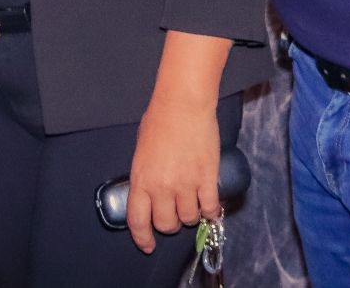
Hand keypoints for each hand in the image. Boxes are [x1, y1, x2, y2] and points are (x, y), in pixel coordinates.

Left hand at [125, 96, 219, 253]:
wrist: (183, 105)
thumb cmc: (159, 121)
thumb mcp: (141, 152)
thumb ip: (145, 176)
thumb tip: (151, 193)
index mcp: (141, 180)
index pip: (138, 221)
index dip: (143, 238)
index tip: (148, 245)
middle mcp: (161, 188)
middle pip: (166, 224)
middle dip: (170, 224)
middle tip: (175, 214)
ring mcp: (186, 185)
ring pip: (189, 219)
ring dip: (191, 216)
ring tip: (192, 204)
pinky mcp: (207, 179)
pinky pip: (210, 208)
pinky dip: (210, 212)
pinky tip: (210, 206)